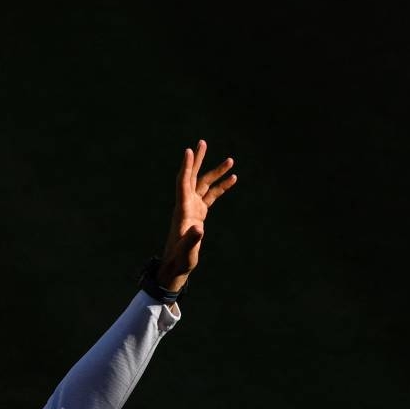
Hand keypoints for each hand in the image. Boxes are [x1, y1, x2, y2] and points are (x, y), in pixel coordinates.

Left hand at [159, 139, 236, 291]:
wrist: (176, 266)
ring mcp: (193, 208)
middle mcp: (186, 204)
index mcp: (183, 210)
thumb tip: (199, 229)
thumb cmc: (180, 259)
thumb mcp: (186, 251)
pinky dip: (221, 187)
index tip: (189, 150)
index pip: (183, 183)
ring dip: (216, 172)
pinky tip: (233, 179)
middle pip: (192, 177)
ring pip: (204, 185)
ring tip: (231, 160)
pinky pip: (211, 196)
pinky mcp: (199, 213)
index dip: (186, 167)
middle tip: (202, 142)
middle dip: (197, 160)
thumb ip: (192, 239)